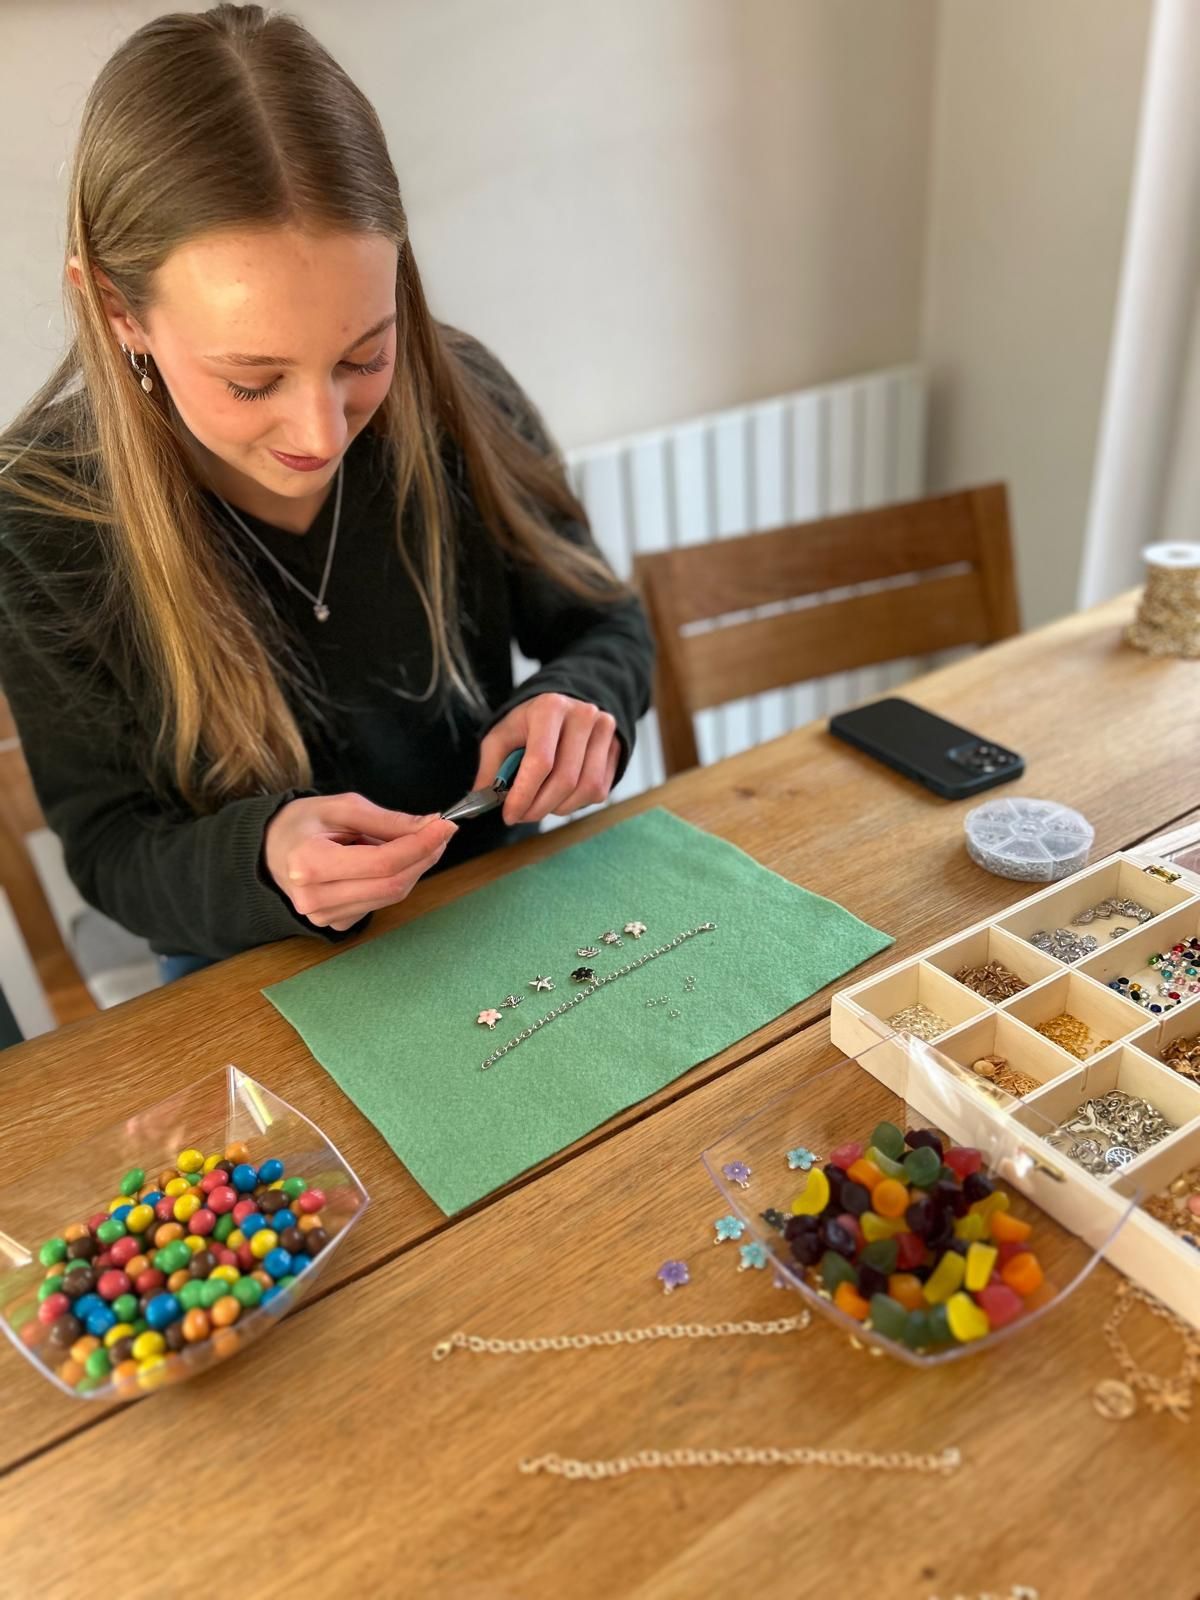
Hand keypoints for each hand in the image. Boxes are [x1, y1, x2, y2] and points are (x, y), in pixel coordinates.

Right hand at [264, 793, 456, 930]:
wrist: (272, 850)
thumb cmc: (305, 823)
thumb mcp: (342, 808)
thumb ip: (387, 820)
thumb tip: (431, 826)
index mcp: (309, 863)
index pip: (382, 863)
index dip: (420, 845)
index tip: (445, 825)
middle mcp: (314, 898)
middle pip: (392, 885)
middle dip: (424, 857)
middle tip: (440, 831)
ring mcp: (324, 916)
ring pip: (391, 896)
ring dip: (414, 868)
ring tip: (415, 841)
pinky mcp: (336, 924)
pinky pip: (381, 902)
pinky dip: (397, 880)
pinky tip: (390, 862)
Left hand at [473, 693, 619, 824]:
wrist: (564, 707)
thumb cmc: (528, 724)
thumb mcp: (501, 737)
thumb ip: (491, 769)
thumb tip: (481, 801)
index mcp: (550, 708)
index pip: (541, 761)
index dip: (524, 794)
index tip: (509, 814)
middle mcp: (583, 715)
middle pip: (565, 779)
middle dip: (539, 807)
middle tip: (521, 816)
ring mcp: (604, 731)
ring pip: (586, 789)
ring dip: (558, 808)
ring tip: (540, 805)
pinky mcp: (616, 748)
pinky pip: (599, 791)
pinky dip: (576, 803)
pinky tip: (560, 796)